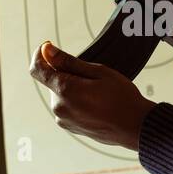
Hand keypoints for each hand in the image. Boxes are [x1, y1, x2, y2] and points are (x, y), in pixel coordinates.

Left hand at [29, 41, 154, 150]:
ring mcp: (63, 119)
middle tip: (91, 75)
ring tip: (96, 91)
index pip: (37, 69)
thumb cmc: (122, 98)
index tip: (48, 46)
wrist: (135, 126)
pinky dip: (75, 99)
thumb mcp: (98, 72)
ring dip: (70, 86)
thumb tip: (47, 50)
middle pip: (51, 81)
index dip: (40, 54)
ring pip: (59, 94)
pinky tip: (95, 102)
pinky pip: (66, 107)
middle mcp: (59, 107)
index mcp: (65, 91)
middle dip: (64, 72)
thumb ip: (68, 61)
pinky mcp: (69, 127)